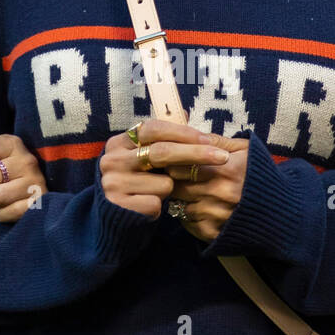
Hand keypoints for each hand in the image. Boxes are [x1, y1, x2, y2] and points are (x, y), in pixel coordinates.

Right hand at [99, 118, 231, 219]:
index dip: (182, 132)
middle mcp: (112, 161)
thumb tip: (185, 112)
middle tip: (223, 157)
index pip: (152, 128)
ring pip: (164, 183)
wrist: (111, 222)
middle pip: (161, 152)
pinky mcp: (119, 207)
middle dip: (196, 154)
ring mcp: (113, 184)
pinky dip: (160, 208)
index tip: (208, 139)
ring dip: (171, 191)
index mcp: (118, 144)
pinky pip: (156, 203)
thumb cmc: (136, 186)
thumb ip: (161, 139)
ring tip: (158, 195)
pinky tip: (150, 209)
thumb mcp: (142, 160)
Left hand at [168, 133, 249, 242]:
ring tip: (193, 194)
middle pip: (177, 186)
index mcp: (225, 168)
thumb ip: (216, 141)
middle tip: (181, 178)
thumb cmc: (260, 174)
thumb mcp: (245, 149)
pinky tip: (199, 208)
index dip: (176, 163)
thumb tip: (189, 134)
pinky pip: (187, 224)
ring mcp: (217, 215)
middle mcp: (220, 193)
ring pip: (179, 206)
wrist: (282, 208)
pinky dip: (188, 217)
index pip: (180, 165)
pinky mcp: (215, 232)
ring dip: (182, 200)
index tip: (178, 162)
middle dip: (176, 181)